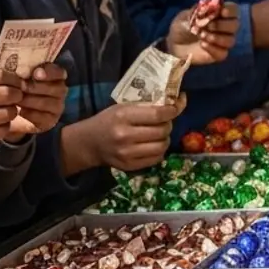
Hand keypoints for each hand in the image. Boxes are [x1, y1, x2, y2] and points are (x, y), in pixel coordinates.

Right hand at [0, 68, 22, 172]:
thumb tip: (12, 79)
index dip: (14, 79)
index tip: (18, 82)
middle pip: (6, 94)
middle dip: (18, 95)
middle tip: (18, 97)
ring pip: (7, 113)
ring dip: (13, 112)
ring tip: (8, 110)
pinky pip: (1, 130)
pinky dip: (5, 126)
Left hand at [7, 64, 68, 139]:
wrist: (14, 109)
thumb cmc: (18, 86)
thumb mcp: (20, 75)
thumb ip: (25, 69)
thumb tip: (20, 66)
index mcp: (56, 76)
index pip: (59, 72)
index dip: (50, 72)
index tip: (36, 73)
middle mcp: (60, 91)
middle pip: (56, 89)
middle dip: (36, 87)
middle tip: (21, 87)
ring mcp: (58, 107)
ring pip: (49, 103)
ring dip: (31, 101)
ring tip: (17, 99)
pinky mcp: (51, 121)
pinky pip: (43, 118)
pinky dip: (30, 114)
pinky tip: (20, 110)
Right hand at [62, 101, 180, 173]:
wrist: (89, 143)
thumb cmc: (107, 121)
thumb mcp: (121, 108)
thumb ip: (144, 107)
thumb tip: (174, 103)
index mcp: (123, 116)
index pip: (157, 114)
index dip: (173, 110)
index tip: (178, 105)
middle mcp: (125, 135)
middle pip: (162, 130)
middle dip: (168, 124)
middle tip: (164, 121)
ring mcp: (128, 153)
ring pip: (162, 146)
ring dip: (165, 138)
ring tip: (159, 134)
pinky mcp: (130, 166)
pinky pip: (156, 158)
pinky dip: (159, 150)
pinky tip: (153, 145)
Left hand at [168, 3, 240, 64]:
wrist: (173, 44)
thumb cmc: (181, 26)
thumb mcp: (184, 17)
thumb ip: (196, 13)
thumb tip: (206, 9)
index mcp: (218, 14)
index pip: (233, 9)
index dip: (230, 10)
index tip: (222, 12)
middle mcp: (224, 27)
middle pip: (235, 25)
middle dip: (223, 25)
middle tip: (208, 26)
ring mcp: (223, 41)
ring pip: (231, 40)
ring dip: (217, 38)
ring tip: (201, 35)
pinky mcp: (218, 54)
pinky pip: (223, 52)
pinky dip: (213, 48)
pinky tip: (202, 45)